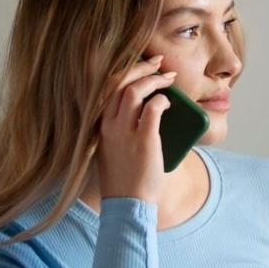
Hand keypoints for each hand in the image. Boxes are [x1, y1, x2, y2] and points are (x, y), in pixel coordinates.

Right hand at [95, 55, 177, 204]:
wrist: (127, 204)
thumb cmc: (125, 178)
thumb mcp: (114, 148)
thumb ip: (123, 129)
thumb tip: (148, 109)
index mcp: (99, 125)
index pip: (106, 87)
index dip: (124, 71)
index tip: (142, 65)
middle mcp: (108, 126)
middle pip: (118, 82)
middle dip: (140, 67)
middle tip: (158, 62)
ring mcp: (124, 133)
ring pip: (133, 91)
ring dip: (153, 80)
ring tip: (167, 79)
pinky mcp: (143, 141)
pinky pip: (153, 109)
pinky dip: (162, 100)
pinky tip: (169, 102)